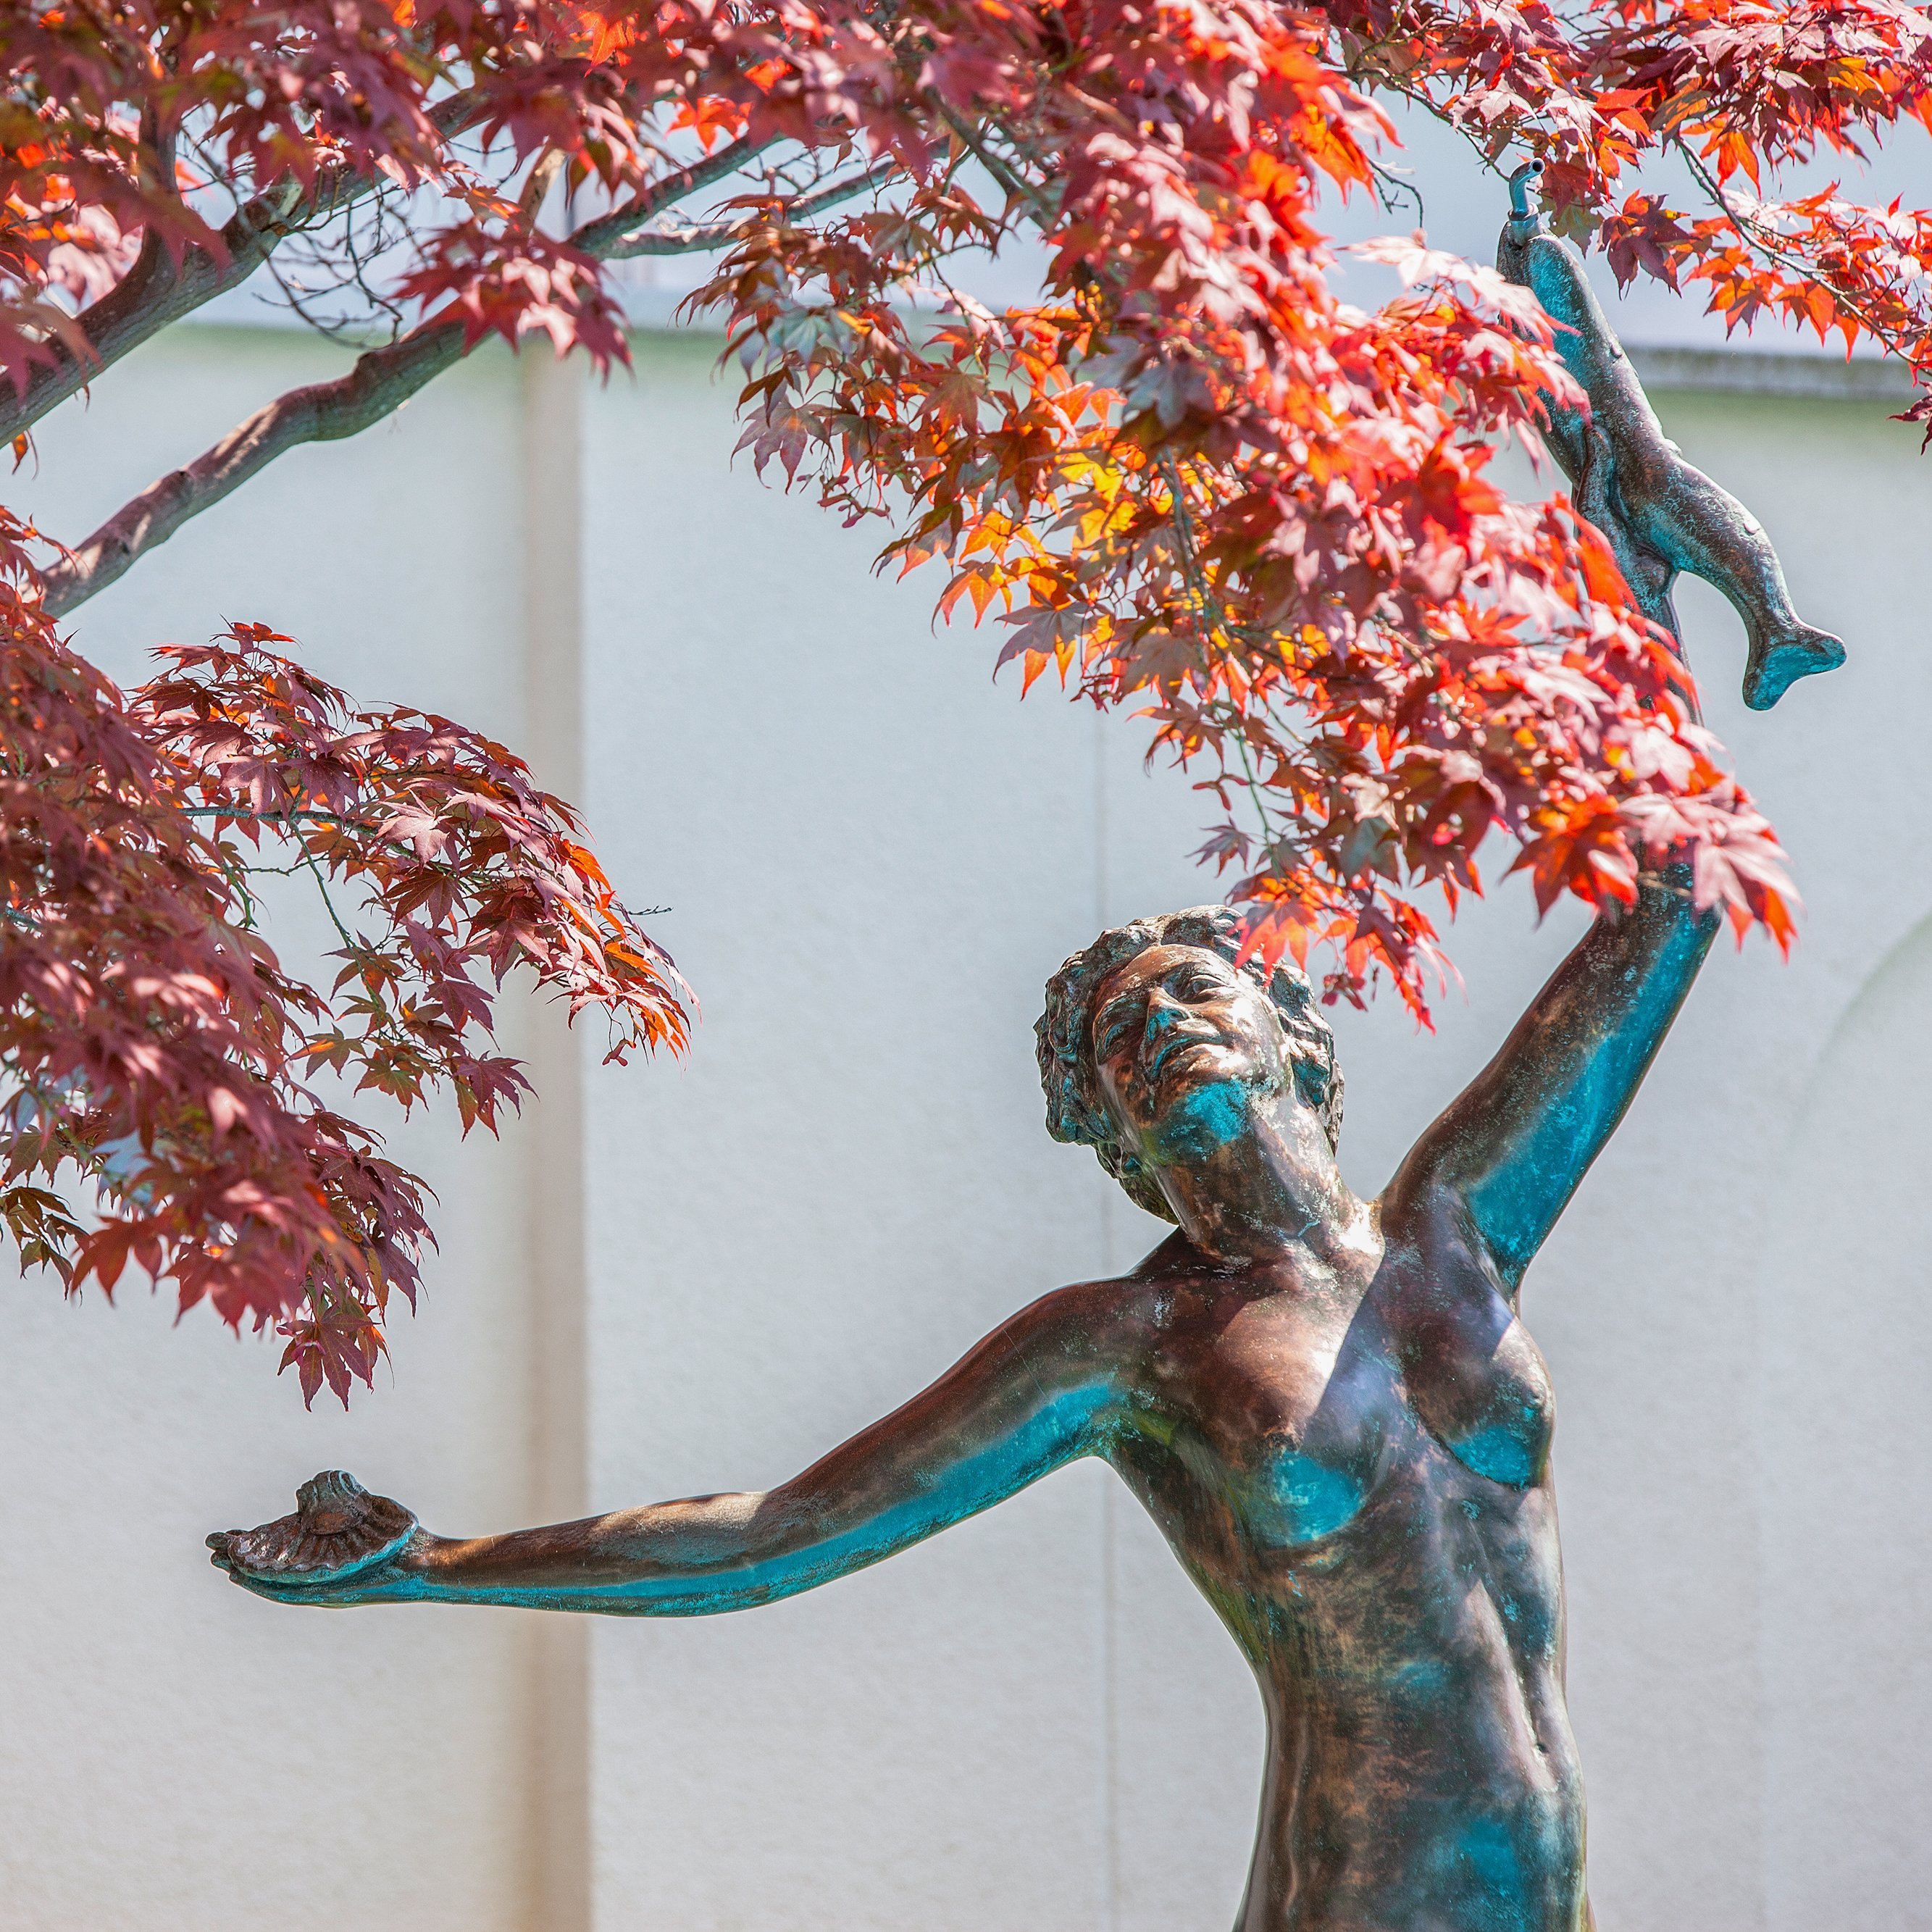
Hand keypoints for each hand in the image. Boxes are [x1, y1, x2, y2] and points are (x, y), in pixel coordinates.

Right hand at [208, 1470, 423, 1606]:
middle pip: (270, 1568)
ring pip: (275, 1582)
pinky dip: (269, 1586)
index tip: (227, 1534)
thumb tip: (305, 1493)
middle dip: (240, 1558)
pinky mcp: (331, 1594)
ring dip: (246, 1573)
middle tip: (210, 1548)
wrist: (427, 1559)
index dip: (253, 1543)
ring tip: (220, 1564)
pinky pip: (293, 1592)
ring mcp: (322, 1586)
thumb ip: (338, 1502)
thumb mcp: (365, 1512)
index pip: (279, 1549)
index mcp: (323, 1554)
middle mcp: (317, 1574)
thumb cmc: (400, 1537)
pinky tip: (248, 1579)